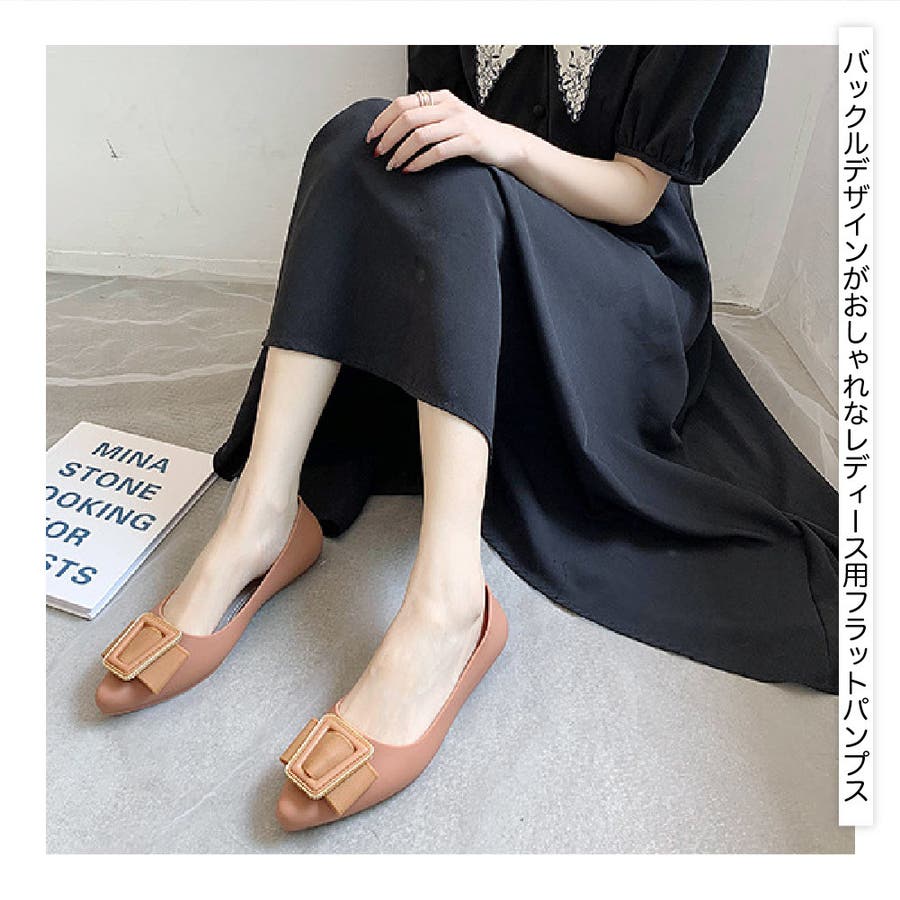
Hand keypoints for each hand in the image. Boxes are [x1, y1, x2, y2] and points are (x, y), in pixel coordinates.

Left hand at [365, 89, 524, 172]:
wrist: (506, 144)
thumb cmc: (473, 135)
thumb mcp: (448, 119)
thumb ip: (426, 118)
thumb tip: (392, 129)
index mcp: (440, 98)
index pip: (402, 103)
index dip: (382, 120)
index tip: (370, 137)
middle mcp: (449, 107)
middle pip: (407, 117)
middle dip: (388, 137)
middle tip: (378, 154)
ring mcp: (461, 123)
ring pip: (420, 135)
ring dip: (401, 152)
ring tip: (391, 165)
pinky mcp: (470, 141)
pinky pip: (437, 151)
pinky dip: (419, 162)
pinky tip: (410, 170)